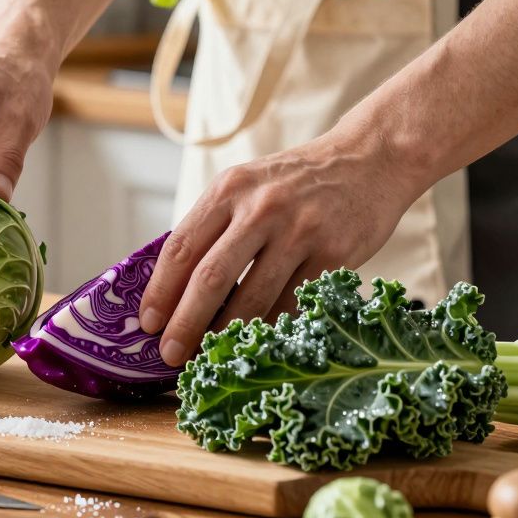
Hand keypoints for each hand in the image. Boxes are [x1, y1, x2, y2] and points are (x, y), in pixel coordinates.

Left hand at [139, 131, 422, 366]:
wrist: (369, 160)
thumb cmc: (296, 182)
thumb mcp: (247, 186)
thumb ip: (214, 226)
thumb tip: (174, 288)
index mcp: (229, 189)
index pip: (181, 246)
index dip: (160, 290)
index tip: (147, 322)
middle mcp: (261, 207)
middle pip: (210, 277)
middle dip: (185, 323)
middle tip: (169, 354)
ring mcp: (300, 231)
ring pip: (252, 298)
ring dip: (226, 336)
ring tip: (210, 358)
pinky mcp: (334, 254)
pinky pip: (294, 304)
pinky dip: (271, 330)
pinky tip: (256, 345)